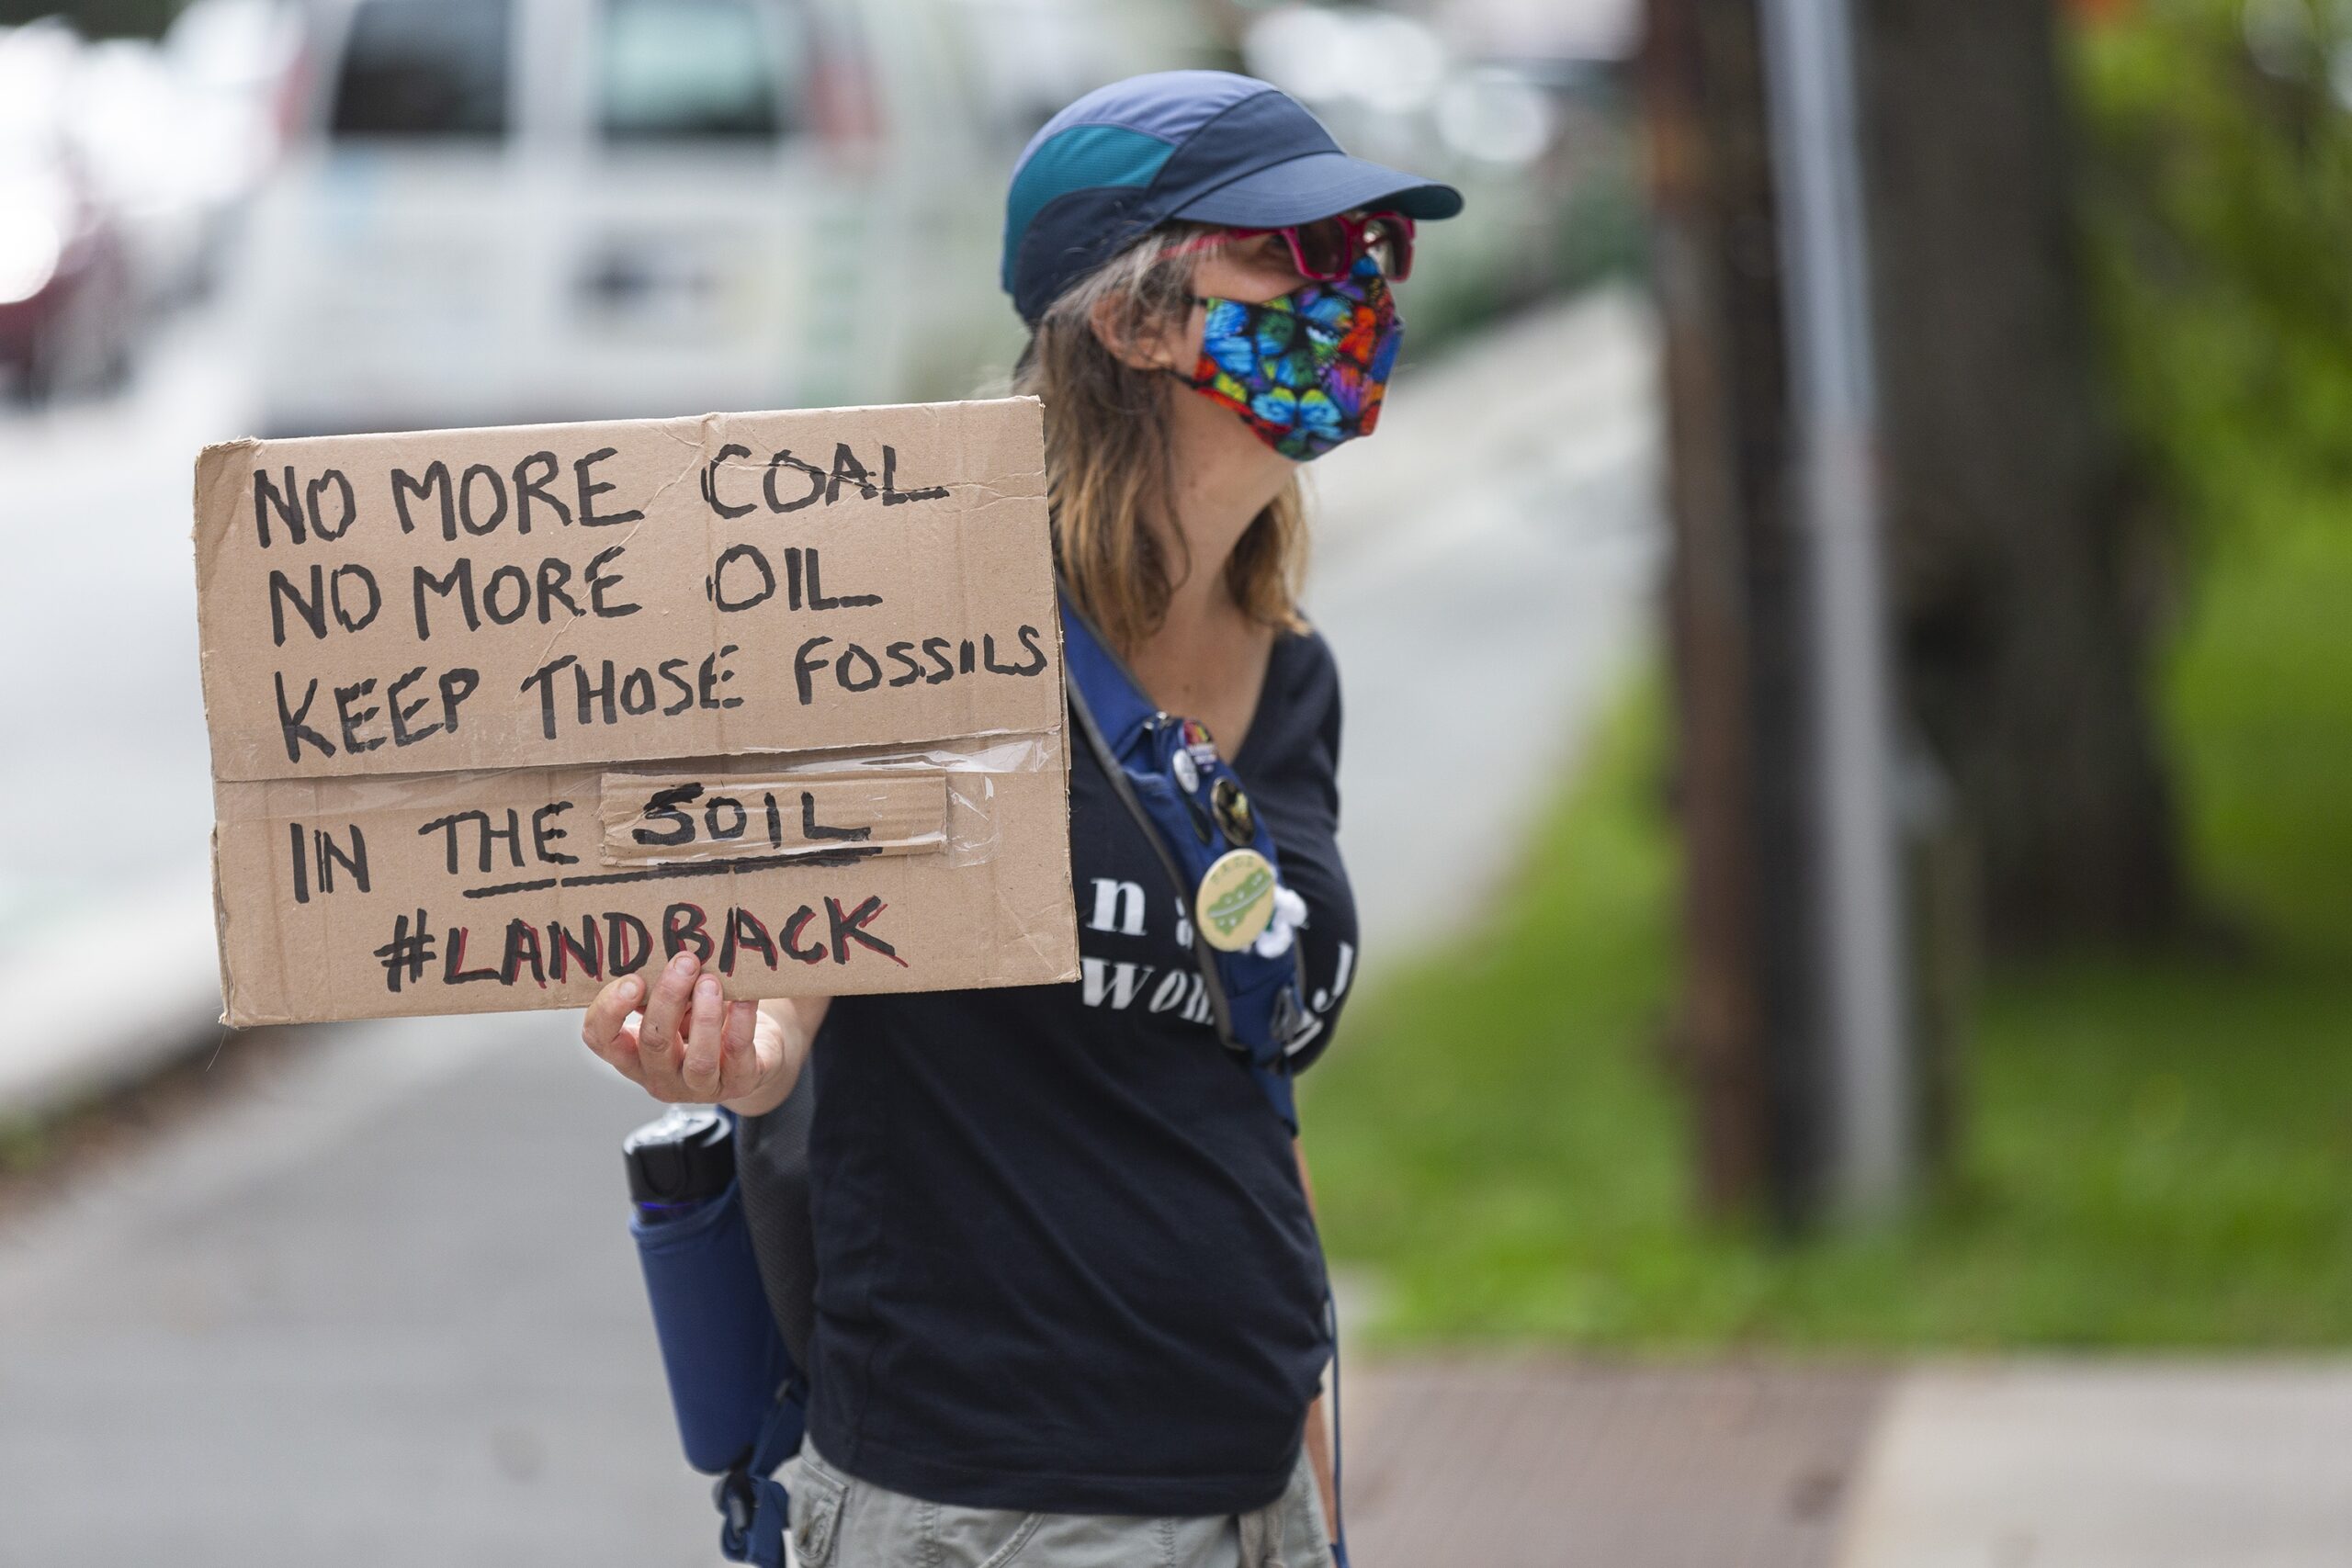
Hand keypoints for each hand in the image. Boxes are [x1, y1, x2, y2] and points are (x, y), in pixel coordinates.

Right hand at [580, 951, 809, 1112]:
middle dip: (668, 999)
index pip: (601, 1039)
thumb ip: (658, 990)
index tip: (633, 979)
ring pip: (698, 1059)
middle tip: (685, 961)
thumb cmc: (701, 1023)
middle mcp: (660, 1077)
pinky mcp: (739, 1082)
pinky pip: (738, 1051)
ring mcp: (700, 1087)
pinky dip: (741, 1021)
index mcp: (633, 1055)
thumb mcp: (675, 1008)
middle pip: (654, 1043)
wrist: (753, 1054)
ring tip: (711, 981)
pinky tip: (744, 997)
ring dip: (704, 1016)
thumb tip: (656, 951)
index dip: (609, 1011)